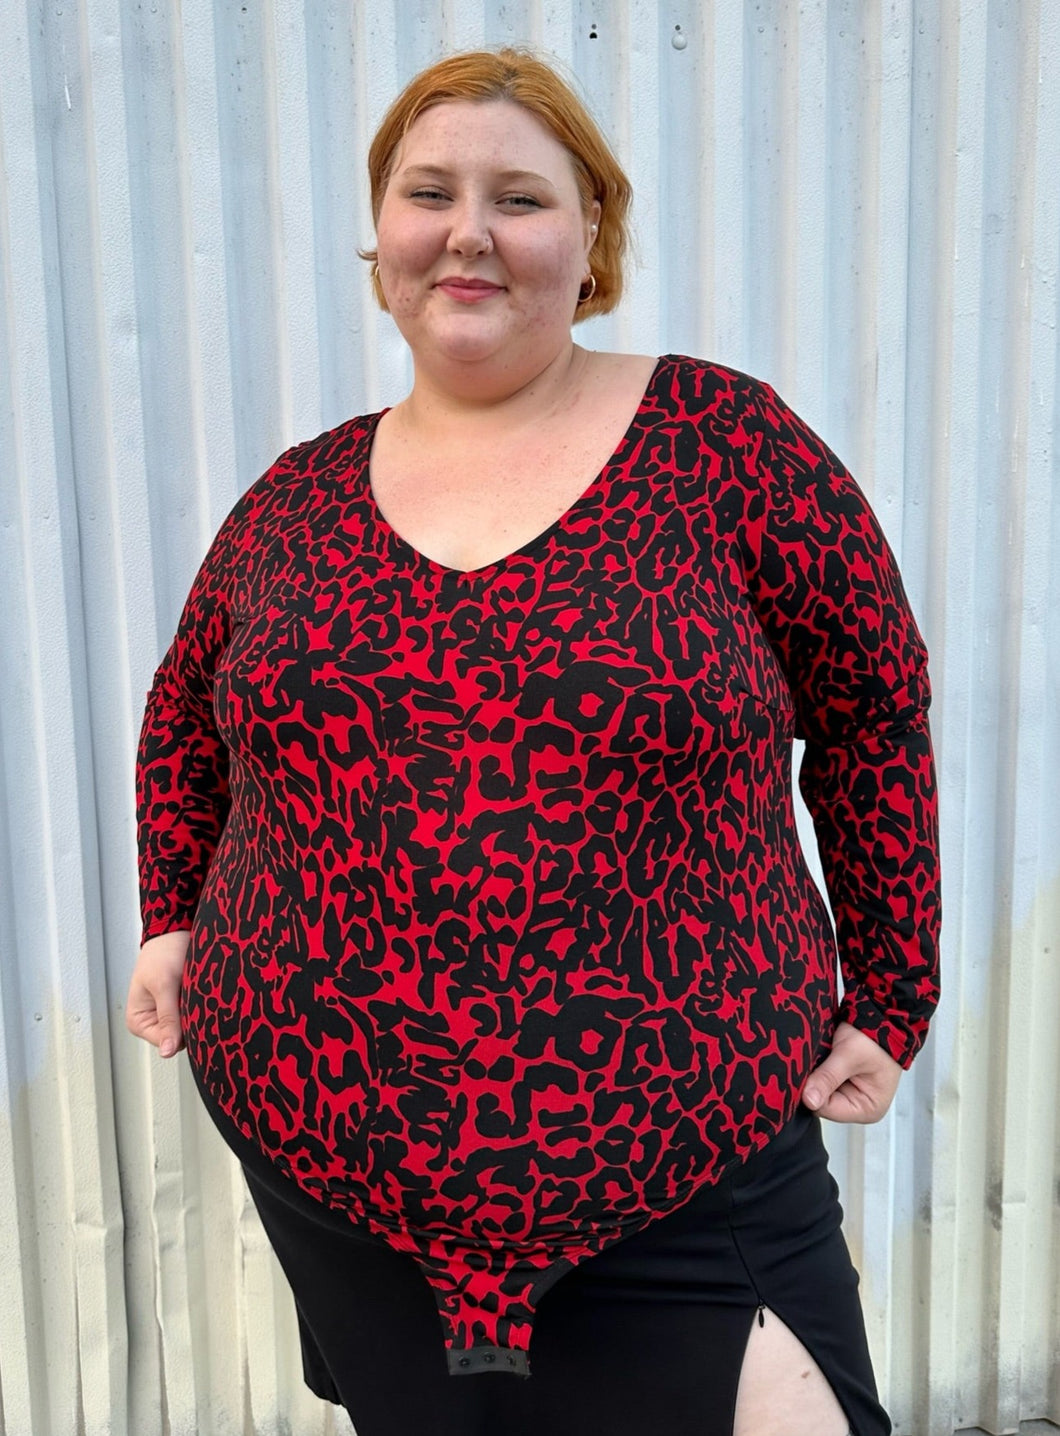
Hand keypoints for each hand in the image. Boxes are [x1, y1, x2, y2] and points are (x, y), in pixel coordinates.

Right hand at [126, 930, 191, 1057]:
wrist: (176, 929)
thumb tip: (167, 1052)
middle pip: (179, 1037)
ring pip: (190, 1026)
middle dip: (191, 1021)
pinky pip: (196, 1015)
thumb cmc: (164, 952)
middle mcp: (152, 1022)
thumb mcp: (165, 985)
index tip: (194, 1011)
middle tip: (197, 998)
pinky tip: (204, 992)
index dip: (183, 1031)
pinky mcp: (182, 1005)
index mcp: (138, 1022)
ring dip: (197, 1012)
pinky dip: (201, 1005)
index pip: (167, 1043)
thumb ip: (167, 1019)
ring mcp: (168, 1014)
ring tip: (198, 991)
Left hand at [801, 1022, 901, 1122]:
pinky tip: (823, 1058)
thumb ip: (828, 1078)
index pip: (826, 1110)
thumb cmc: (875, 1037)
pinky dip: (819, 1069)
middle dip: (815, 1082)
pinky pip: (821, 1081)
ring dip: (816, 1074)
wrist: (880, 1016)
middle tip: (819, 1061)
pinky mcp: (841, 1083)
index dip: (812, 1092)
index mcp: (868, 1109)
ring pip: (818, 1091)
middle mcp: (859, 1106)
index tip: (809, 1072)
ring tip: (824, 1057)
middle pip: (821, 1102)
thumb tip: (809, 1100)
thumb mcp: (849, 1056)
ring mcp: (850, 1094)